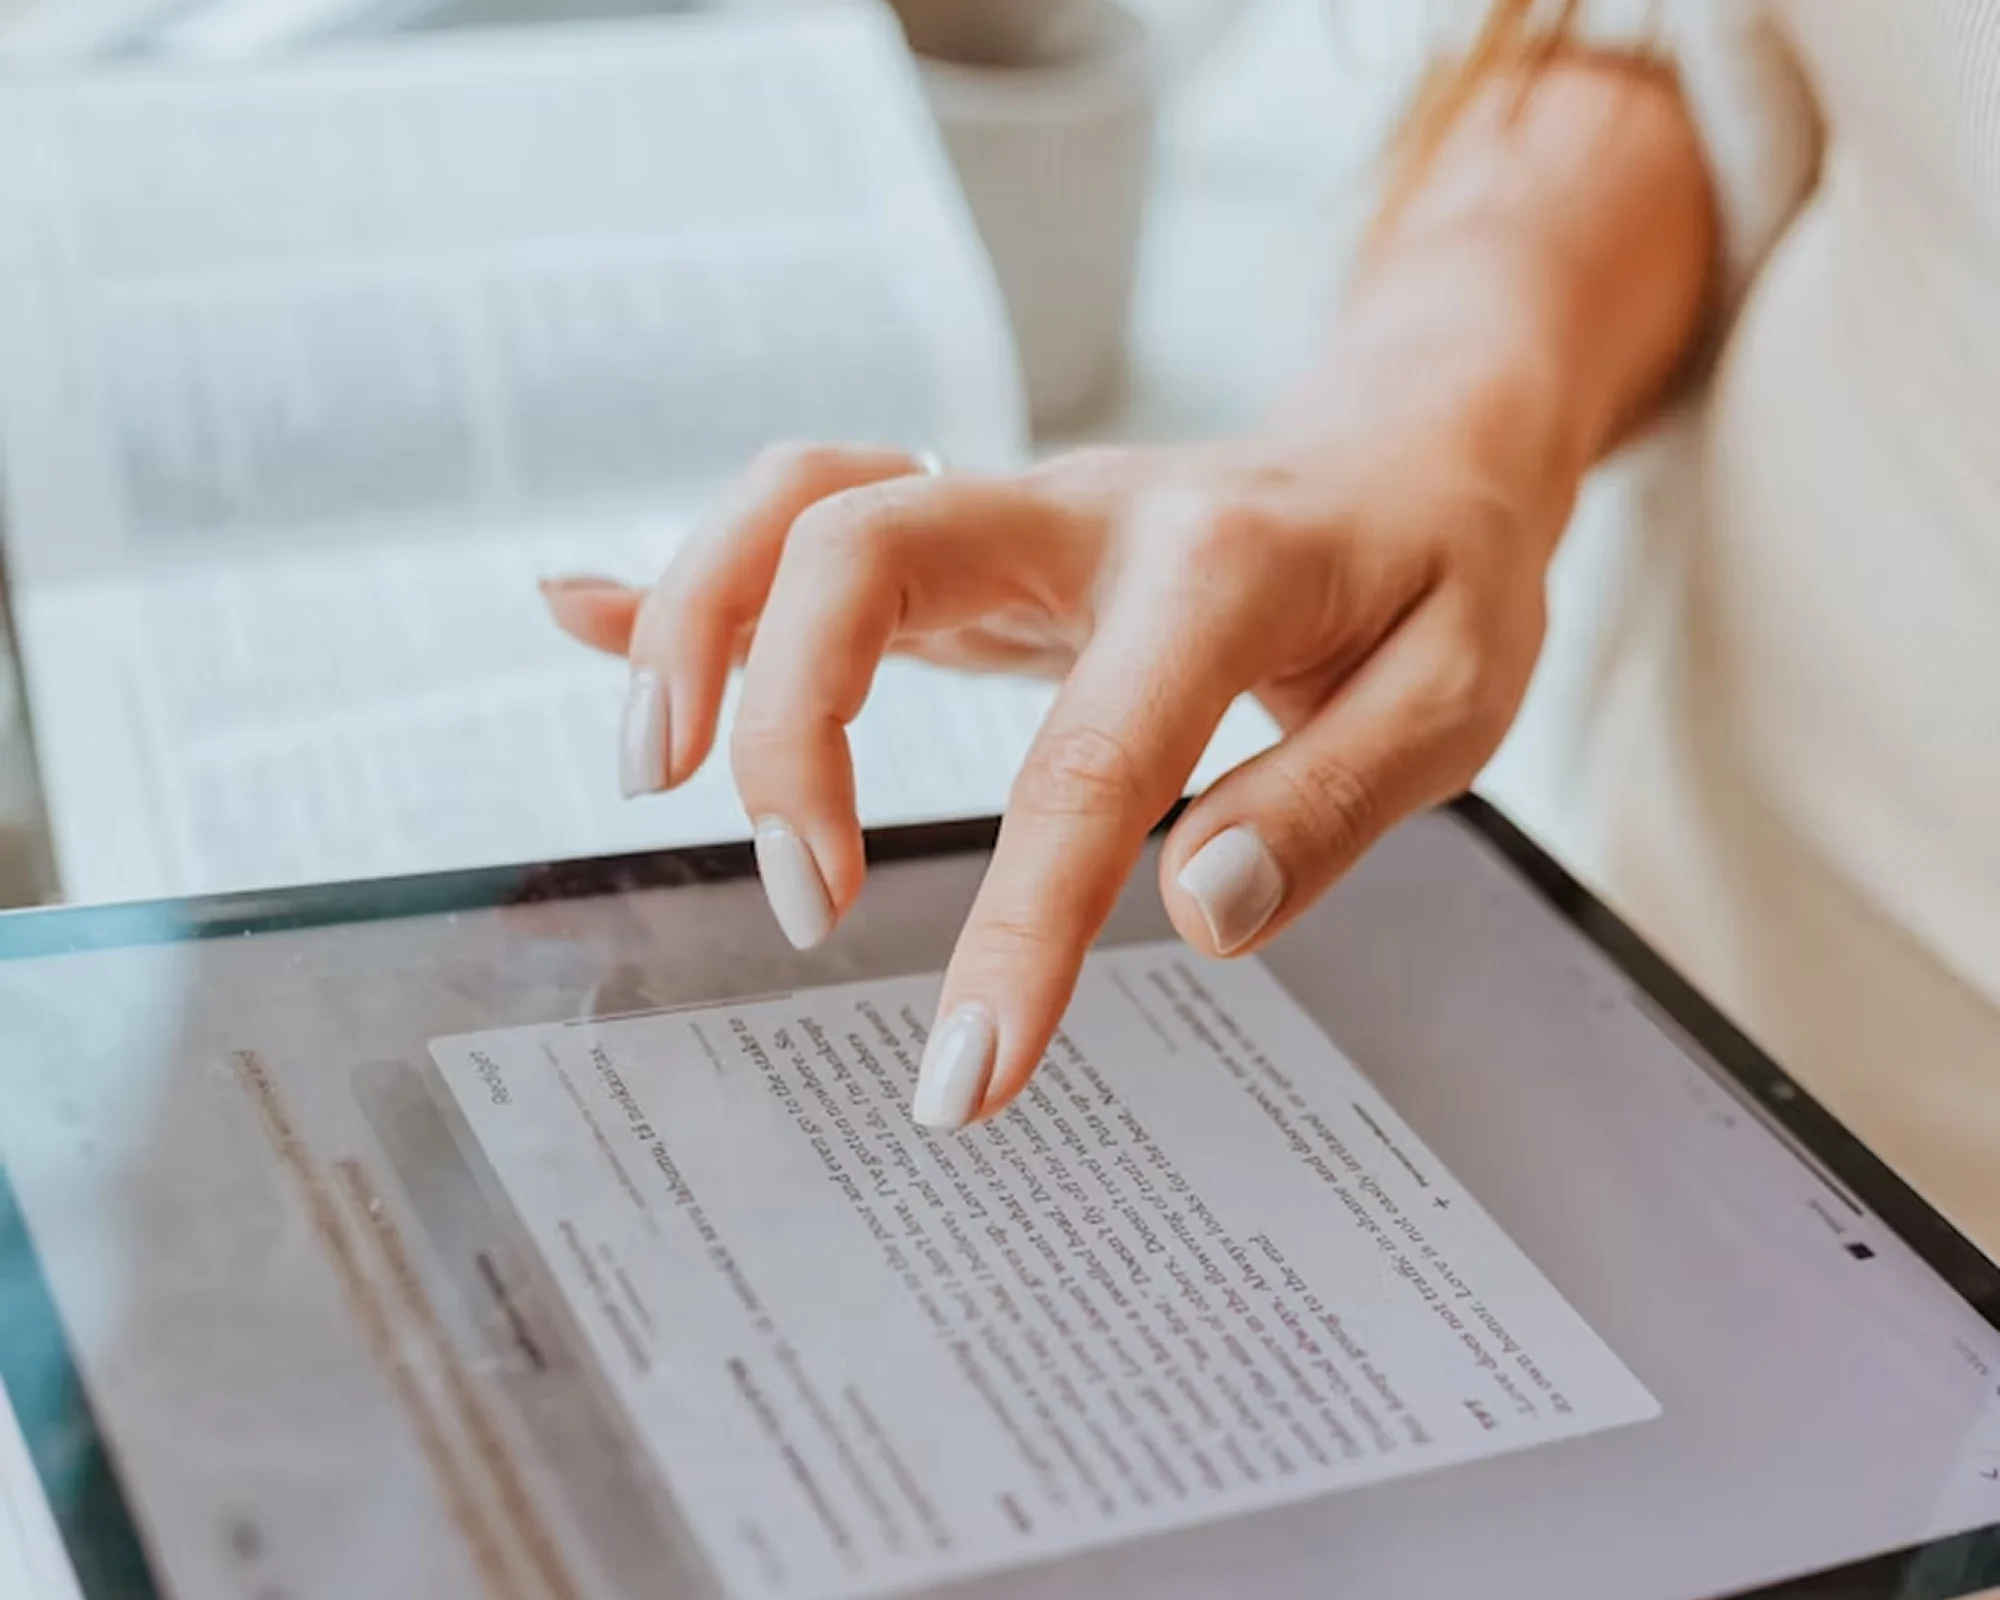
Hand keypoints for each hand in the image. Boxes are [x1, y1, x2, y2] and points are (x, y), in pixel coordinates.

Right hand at [542, 401, 1568, 1130]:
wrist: (1407, 444)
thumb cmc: (1437, 582)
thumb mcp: (1458, 693)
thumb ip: (1334, 799)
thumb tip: (1195, 914)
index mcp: (1216, 568)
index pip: (1089, 760)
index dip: (1017, 928)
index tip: (966, 1083)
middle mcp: (1078, 513)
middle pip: (856, 544)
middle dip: (786, 722)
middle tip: (802, 903)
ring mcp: (1007, 513)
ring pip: (799, 502)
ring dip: (696, 624)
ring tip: (658, 778)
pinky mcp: (966, 542)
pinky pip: (799, 519)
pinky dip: (684, 573)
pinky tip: (583, 618)